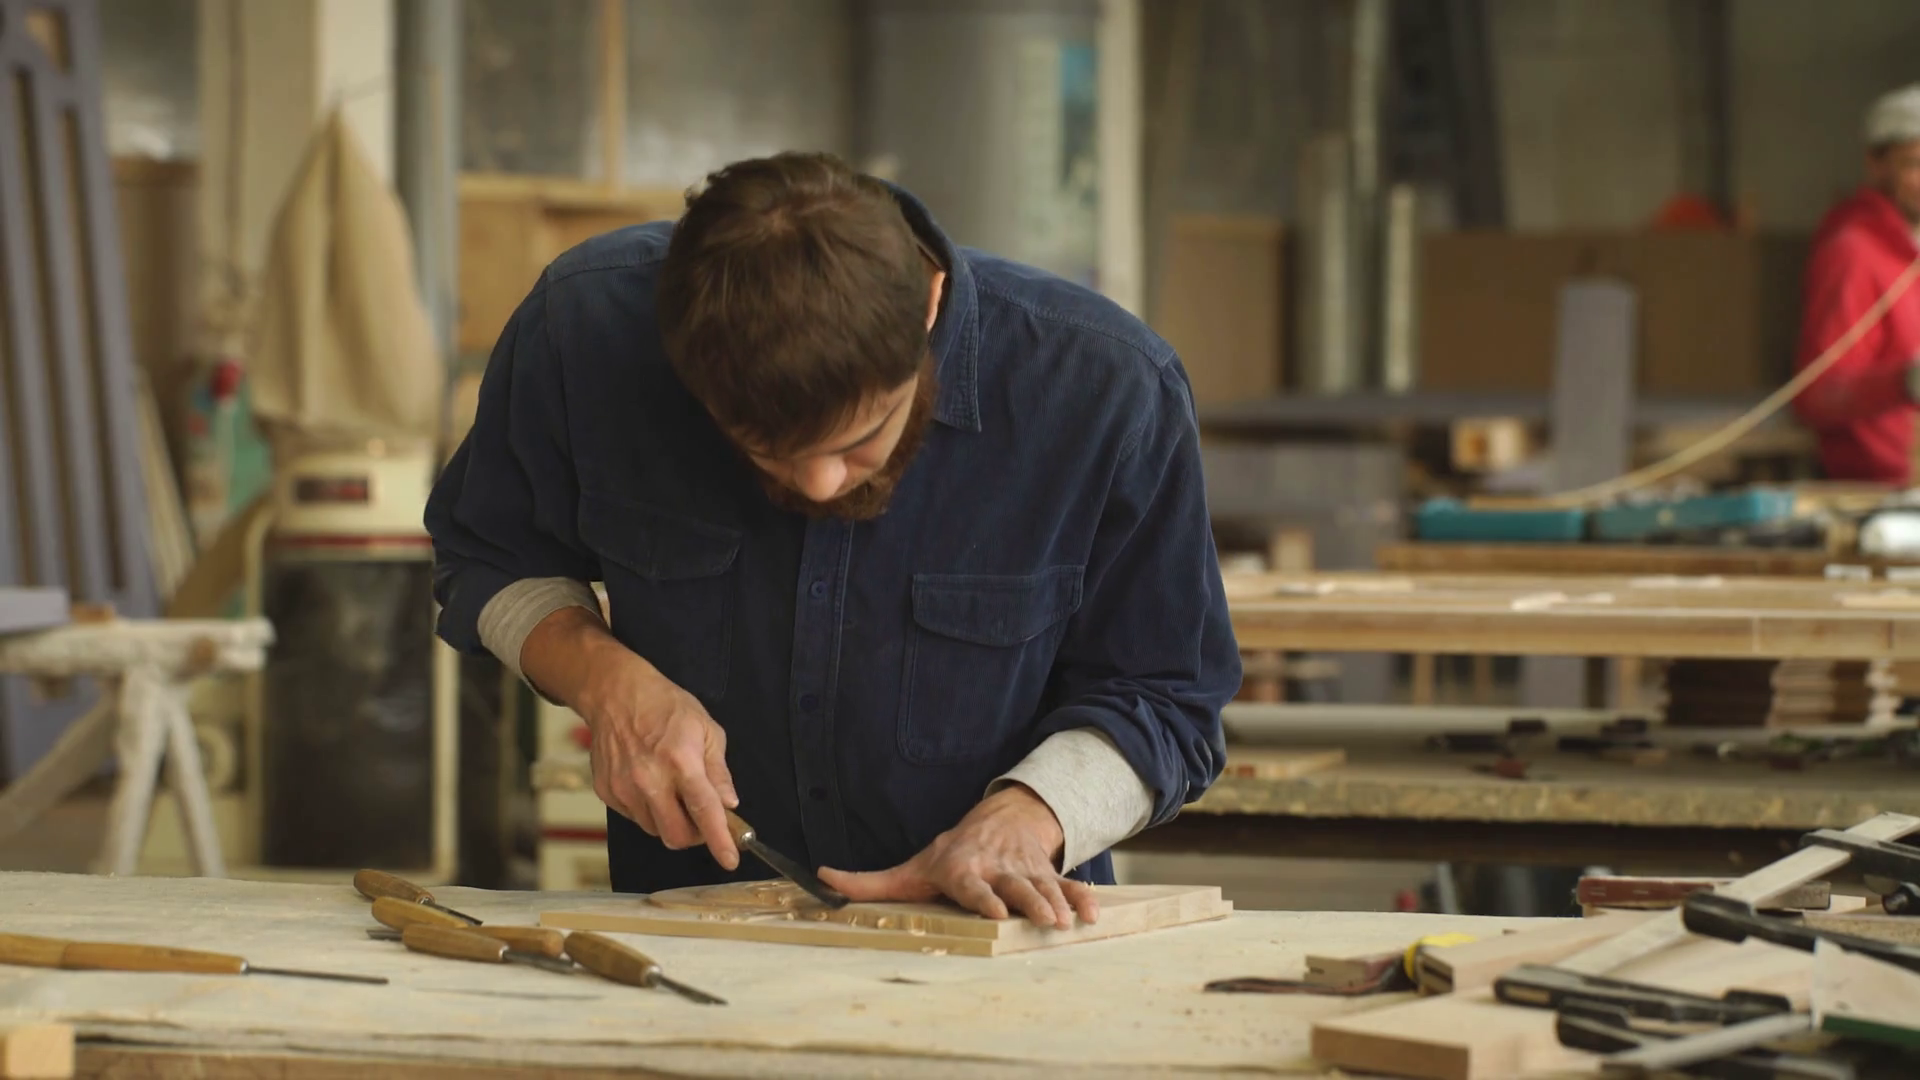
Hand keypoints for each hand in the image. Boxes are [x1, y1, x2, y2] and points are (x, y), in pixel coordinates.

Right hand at [532, 611, 739, 868]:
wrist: (616, 694)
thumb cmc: (664, 706)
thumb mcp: (706, 729)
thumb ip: (719, 771)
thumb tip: (729, 803)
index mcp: (681, 762)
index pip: (705, 812)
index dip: (720, 841)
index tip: (730, 859)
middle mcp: (650, 780)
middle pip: (676, 836)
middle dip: (695, 836)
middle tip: (702, 818)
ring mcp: (624, 788)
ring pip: (655, 830)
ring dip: (671, 821)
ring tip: (673, 791)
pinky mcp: (607, 792)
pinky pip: (635, 818)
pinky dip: (649, 810)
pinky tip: (651, 785)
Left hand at [817, 785, 1099, 928]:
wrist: (1000, 819)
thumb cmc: (951, 853)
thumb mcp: (911, 867)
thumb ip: (869, 882)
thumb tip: (821, 879)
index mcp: (962, 869)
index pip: (971, 884)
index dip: (982, 896)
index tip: (993, 911)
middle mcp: (996, 869)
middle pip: (1013, 887)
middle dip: (1028, 902)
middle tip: (1042, 921)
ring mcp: (1025, 871)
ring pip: (1043, 887)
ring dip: (1056, 904)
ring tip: (1066, 923)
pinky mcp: (1048, 873)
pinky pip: (1068, 884)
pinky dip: (1082, 898)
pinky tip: (1093, 915)